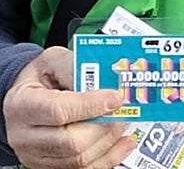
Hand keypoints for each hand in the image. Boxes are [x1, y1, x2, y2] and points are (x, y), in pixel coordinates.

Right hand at [2, 47, 134, 168]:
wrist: (30, 95)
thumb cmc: (43, 76)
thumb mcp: (54, 60)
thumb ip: (77, 66)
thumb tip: (105, 81)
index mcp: (22, 104)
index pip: (59, 111)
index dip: (91, 106)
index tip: (116, 97)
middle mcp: (24, 135)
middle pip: (71, 141)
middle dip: (105, 125)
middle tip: (124, 110)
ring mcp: (36, 154)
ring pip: (80, 158)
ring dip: (110, 140)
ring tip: (123, 120)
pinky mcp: (50, 165)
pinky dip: (109, 157)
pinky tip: (123, 142)